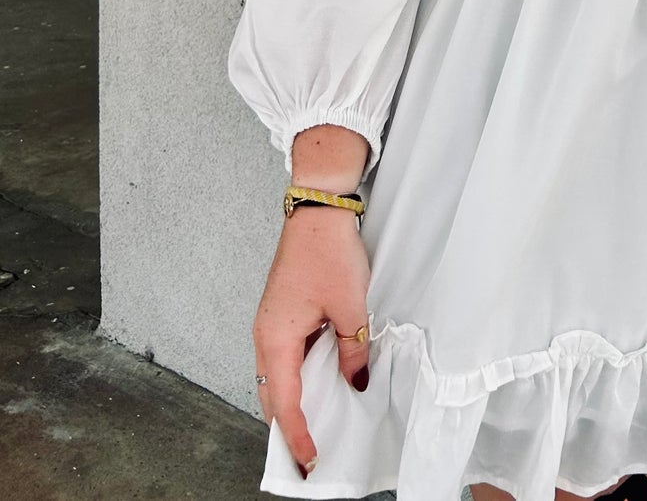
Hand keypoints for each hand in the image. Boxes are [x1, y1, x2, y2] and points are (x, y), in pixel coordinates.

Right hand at [252, 208, 371, 478]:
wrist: (317, 212)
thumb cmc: (328, 253)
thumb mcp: (350, 306)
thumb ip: (352, 350)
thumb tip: (356, 383)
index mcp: (275, 338)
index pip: (284, 401)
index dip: (297, 434)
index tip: (309, 460)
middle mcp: (265, 336)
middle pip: (271, 394)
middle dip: (287, 426)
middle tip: (309, 454)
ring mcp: (270, 325)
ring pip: (275, 377)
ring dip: (291, 402)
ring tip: (314, 426)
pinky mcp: (280, 315)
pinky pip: (283, 358)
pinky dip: (296, 378)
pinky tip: (319, 384)